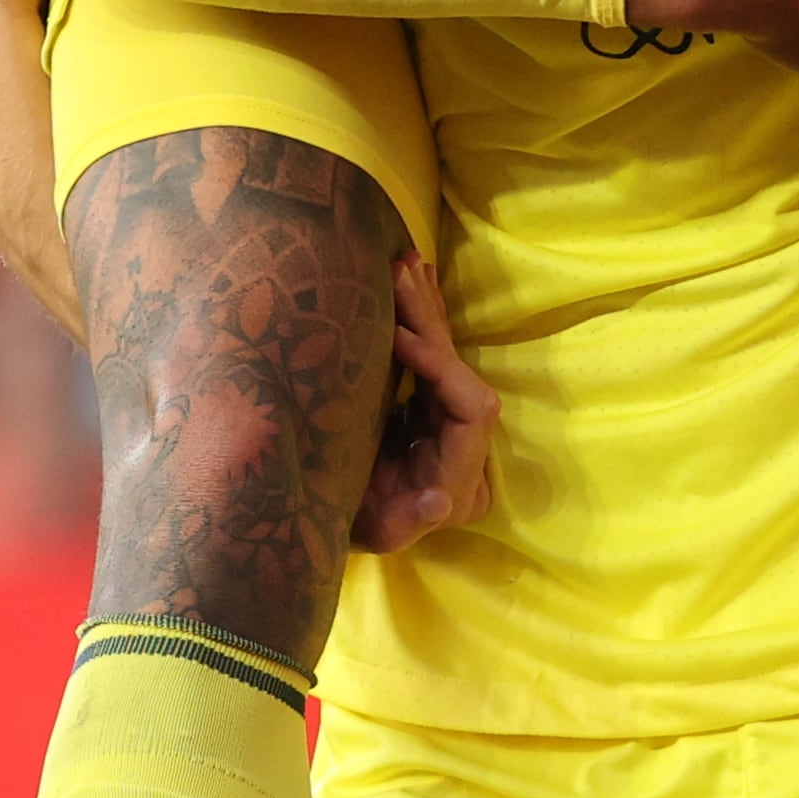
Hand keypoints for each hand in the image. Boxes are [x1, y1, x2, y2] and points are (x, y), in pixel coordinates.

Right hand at [352, 255, 497, 553]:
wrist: (325, 527)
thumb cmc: (351, 533)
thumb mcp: (374, 536)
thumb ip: (407, 523)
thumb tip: (441, 498)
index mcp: (462, 479)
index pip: (474, 408)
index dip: (441, 368)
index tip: (397, 335)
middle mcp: (467, 451)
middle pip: (462, 372)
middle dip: (430, 321)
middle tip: (399, 269)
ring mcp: (448, 428)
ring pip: (446, 358)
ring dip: (424, 310)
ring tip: (403, 261)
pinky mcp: (427, 412)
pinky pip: (430, 359)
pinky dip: (419, 322)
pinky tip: (413, 281)